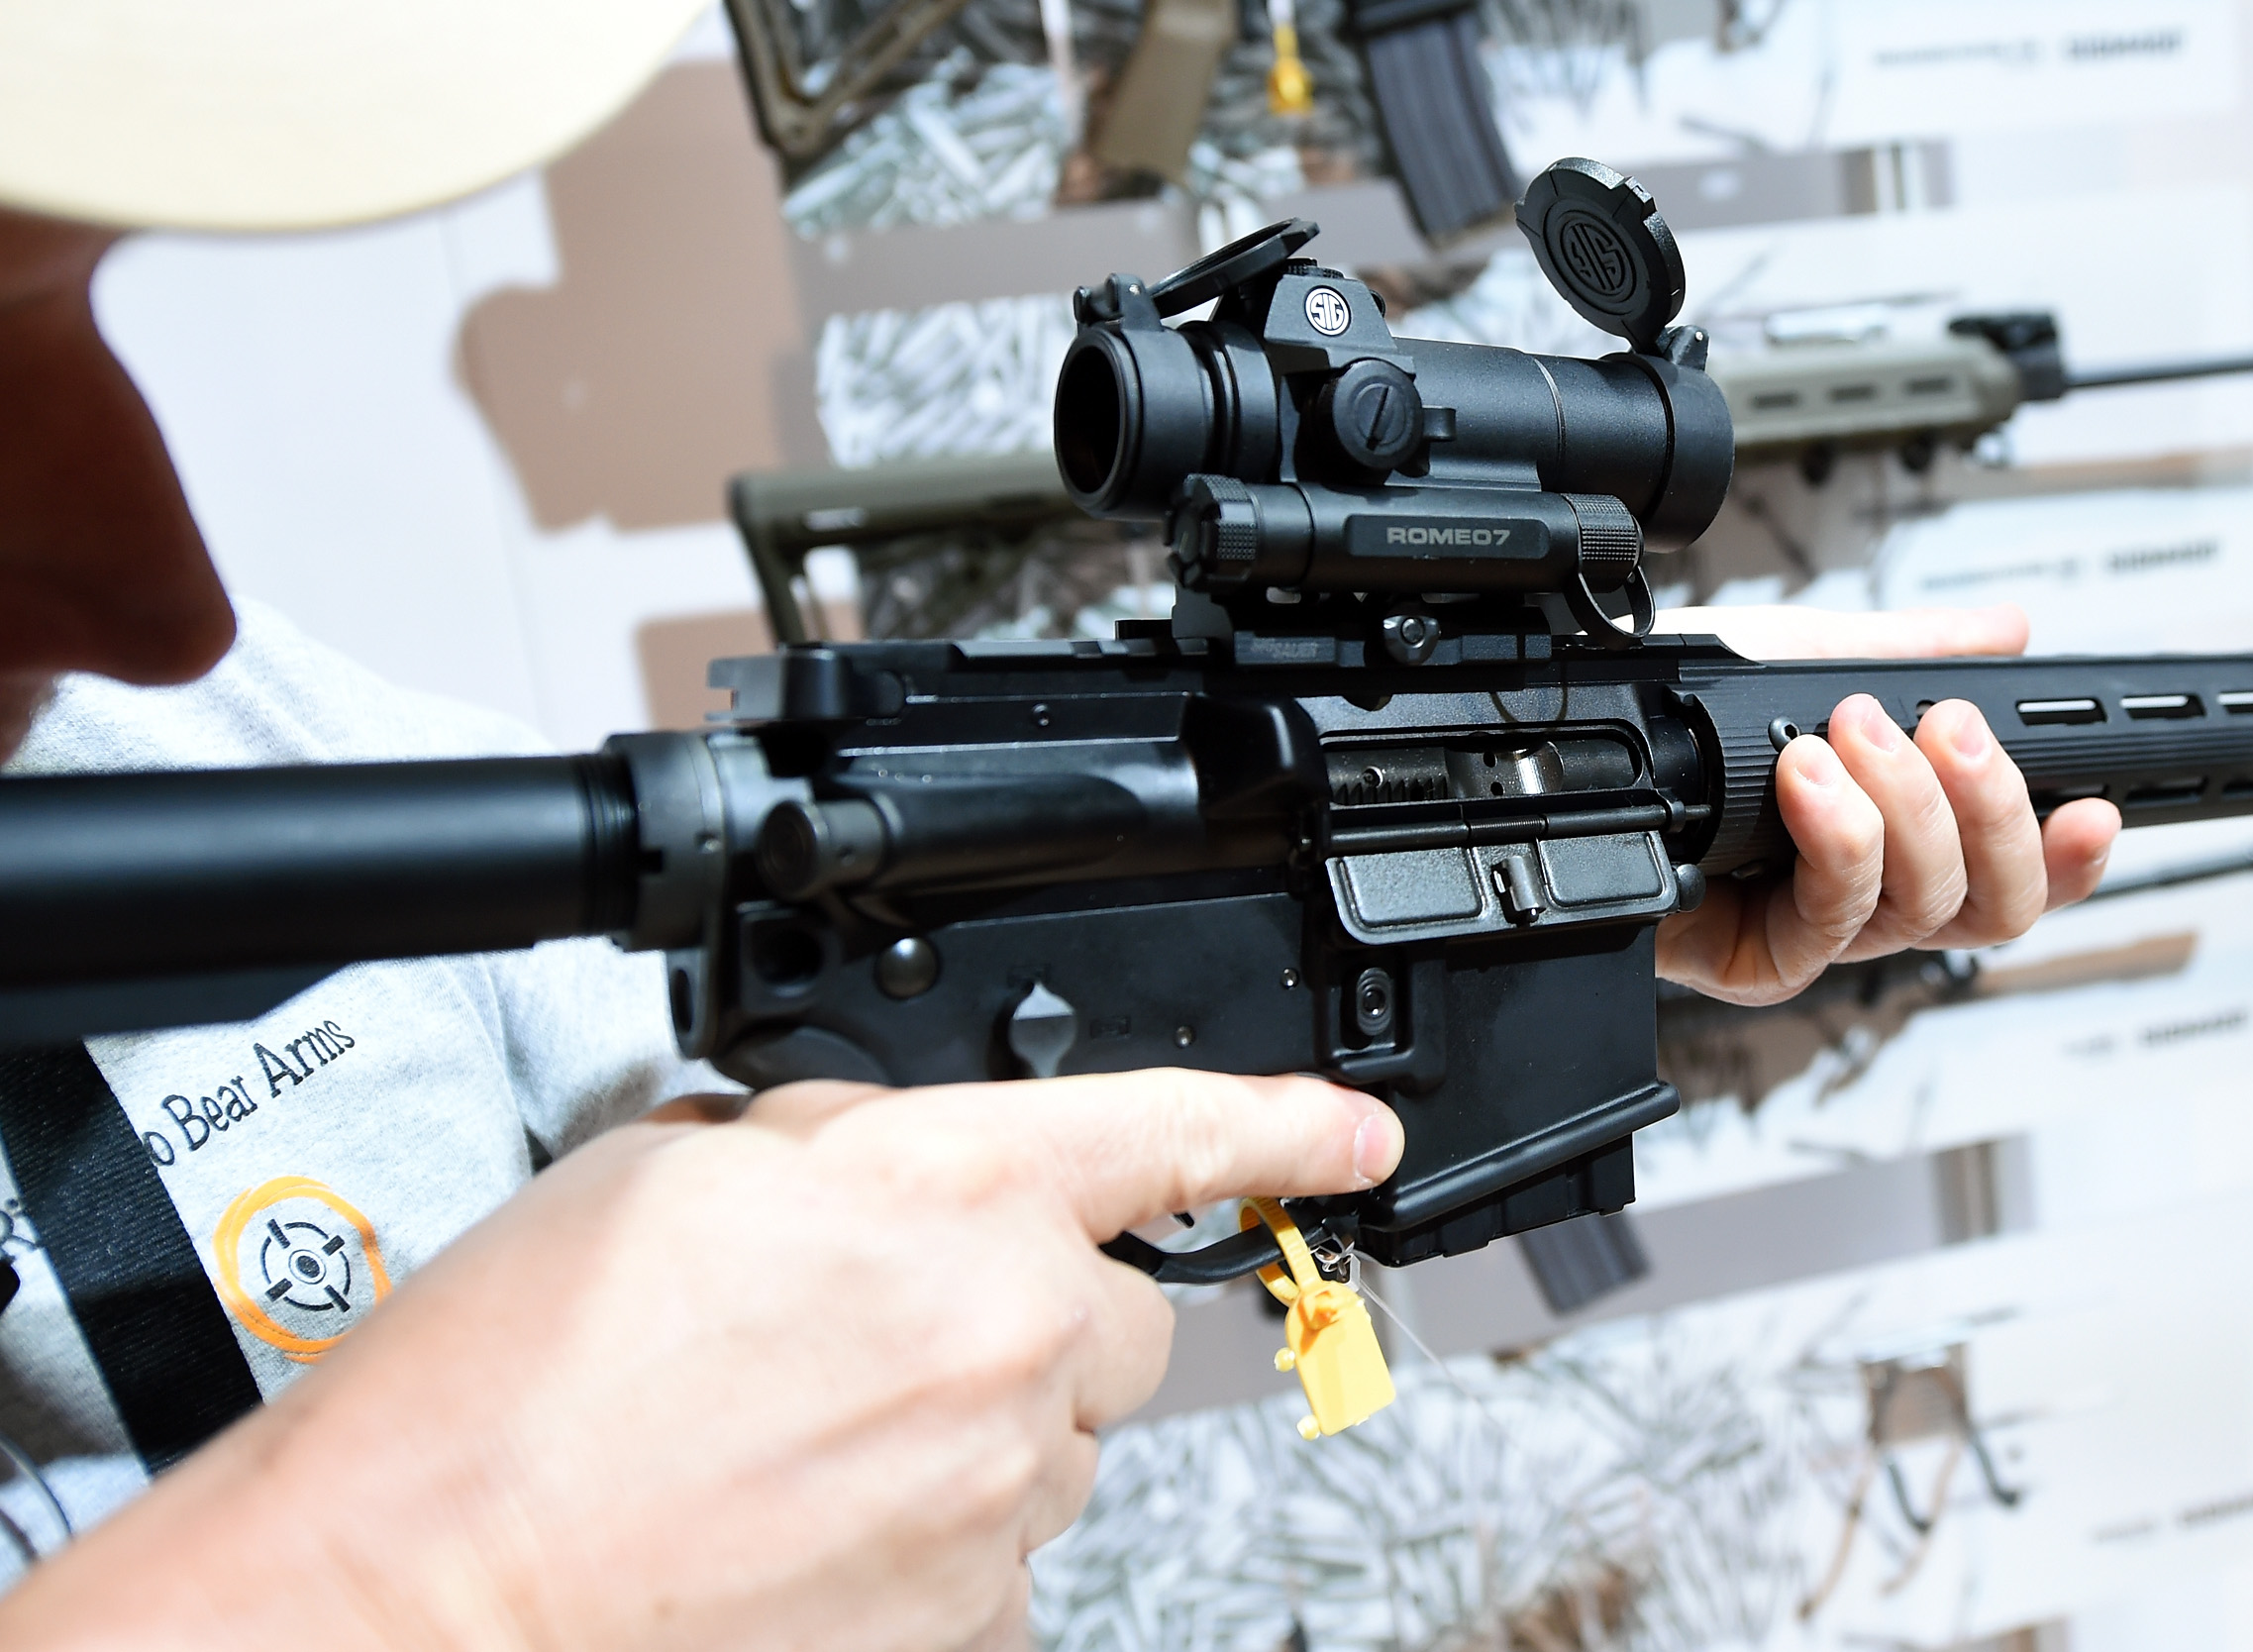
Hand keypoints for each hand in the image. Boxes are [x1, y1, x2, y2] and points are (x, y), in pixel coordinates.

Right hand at [0, 1071, 1402, 1651]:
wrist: (424, 1601)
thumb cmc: (508, 1388)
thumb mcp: (668, 1166)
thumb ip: (839, 1144)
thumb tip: (898, 1157)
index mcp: (942, 1189)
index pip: (1171, 1134)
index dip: (1283, 1126)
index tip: (1353, 1138)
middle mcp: (1004, 1337)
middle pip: (1118, 1316)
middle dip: (1037, 1313)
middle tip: (885, 1339)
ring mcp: (997, 1495)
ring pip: (1057, 1444)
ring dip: (974, 1433)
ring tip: (797, 1447)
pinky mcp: (971, 1621)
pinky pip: (1003, 1562)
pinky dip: (934, 1546)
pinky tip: (802, 1534)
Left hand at [1653, 605, 2120, 1004]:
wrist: (1575, 749)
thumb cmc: (1677, 723)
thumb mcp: (1804, 659)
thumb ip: (1910, 652)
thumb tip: (2006, 631)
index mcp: (1901, 840)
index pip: (2017, 873)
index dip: (2069, 856)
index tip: (2098, 808)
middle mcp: (1870, 899)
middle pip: (1992, 907)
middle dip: (1993, 811)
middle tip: (1953, 728)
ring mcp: (1818, 935)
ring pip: (1922, 912)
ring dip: (1906, 809)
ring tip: (1858, 729)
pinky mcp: (1761, 962)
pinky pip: (1831, 923)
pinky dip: (1836, 838)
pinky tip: (1810, 778)